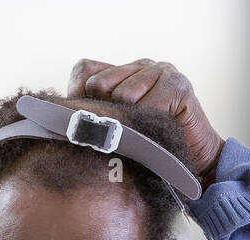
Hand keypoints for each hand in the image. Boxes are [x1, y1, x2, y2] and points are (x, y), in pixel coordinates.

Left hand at [67, 58, 224, 190]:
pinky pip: (150, 105)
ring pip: (123, 94)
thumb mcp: (111, 132)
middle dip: (105, 115)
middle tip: (121, 133)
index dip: (81, 99)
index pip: (84, 72)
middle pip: (99, 84)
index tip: (92, 124)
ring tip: (142, 134)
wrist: (189, 162)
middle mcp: (139, 66)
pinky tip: (157, 131)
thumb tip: (60, 117)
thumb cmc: (146, 149)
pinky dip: (150, 126)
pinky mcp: (178, 84)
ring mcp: (160, 71)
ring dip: (130, 123)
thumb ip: (90, 118)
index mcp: (120, 73)